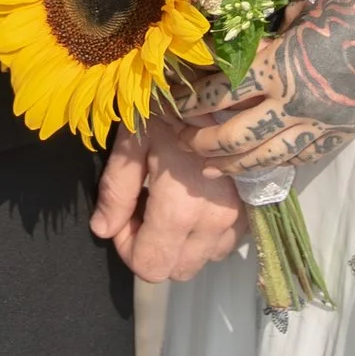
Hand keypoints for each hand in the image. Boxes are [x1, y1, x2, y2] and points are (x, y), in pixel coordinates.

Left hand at [89, 117, 245, 280]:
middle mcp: (213, 224)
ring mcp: (238, 218)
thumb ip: (117, 190)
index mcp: (180, 210)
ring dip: (179, 244)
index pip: (148, 266)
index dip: (126, 247)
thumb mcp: (135, 140)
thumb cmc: (174, 105)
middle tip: (143, 208)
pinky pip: (224, 244)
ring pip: (201, 260)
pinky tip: (195, 201)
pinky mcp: (252, 210)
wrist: (230, 85)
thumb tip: (102, 229)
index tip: (122, 215)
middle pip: (174, 270)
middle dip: (151, 247)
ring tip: (170, 203)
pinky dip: (205, 234)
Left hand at [168, 0, 354, 193]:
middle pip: (240, 137)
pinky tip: (261, 165)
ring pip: (270, 157)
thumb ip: (274, 35)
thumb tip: (254, 44)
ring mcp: (325, 122)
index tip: (178, 107)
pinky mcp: (346, 132)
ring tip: (212, 168)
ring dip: (236, 165)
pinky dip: (277, 164)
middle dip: (207, 144)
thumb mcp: (301, 10)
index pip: (226, 94)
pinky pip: (304, 157)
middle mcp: (299, 102)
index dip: (198, 103)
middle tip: (184, 145)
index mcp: (282, 65)